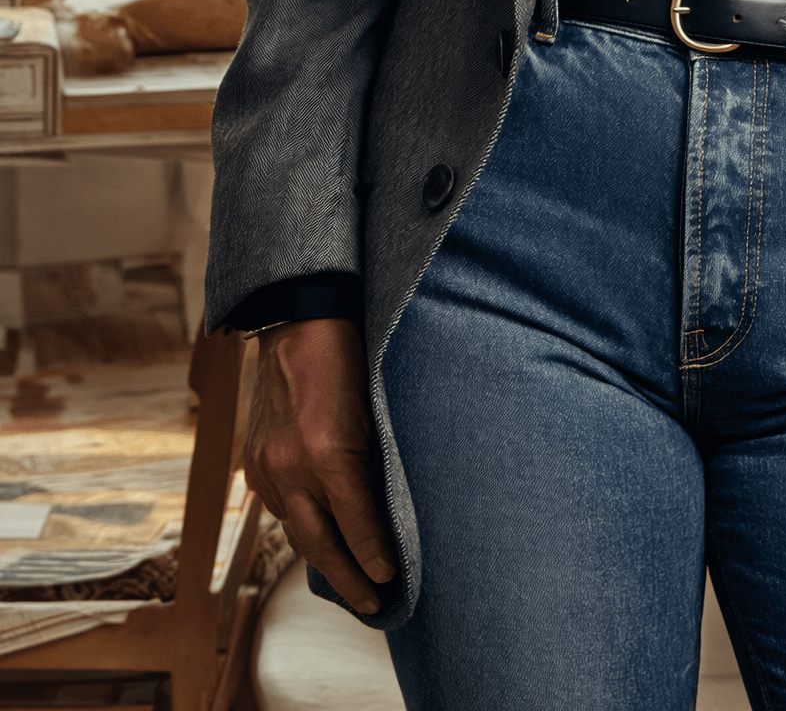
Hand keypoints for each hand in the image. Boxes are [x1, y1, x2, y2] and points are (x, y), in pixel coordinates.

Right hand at [243, 317, 397, 614]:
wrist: (298, 320)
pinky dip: (300, 525)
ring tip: (348, 582)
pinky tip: (318, 538)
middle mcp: (290, 467)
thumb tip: (388, 510)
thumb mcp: (374, 409)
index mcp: (327, 452)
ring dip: (322, 558)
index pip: (357, 520)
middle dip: (347, 579)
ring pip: (296, 530)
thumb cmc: (348, 358)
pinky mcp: (253, 462)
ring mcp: (266, 466)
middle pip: (321, 543)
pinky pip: (278, 508)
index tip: (391, 580)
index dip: (374, 555)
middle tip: (372, 606)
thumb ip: (374, 461)